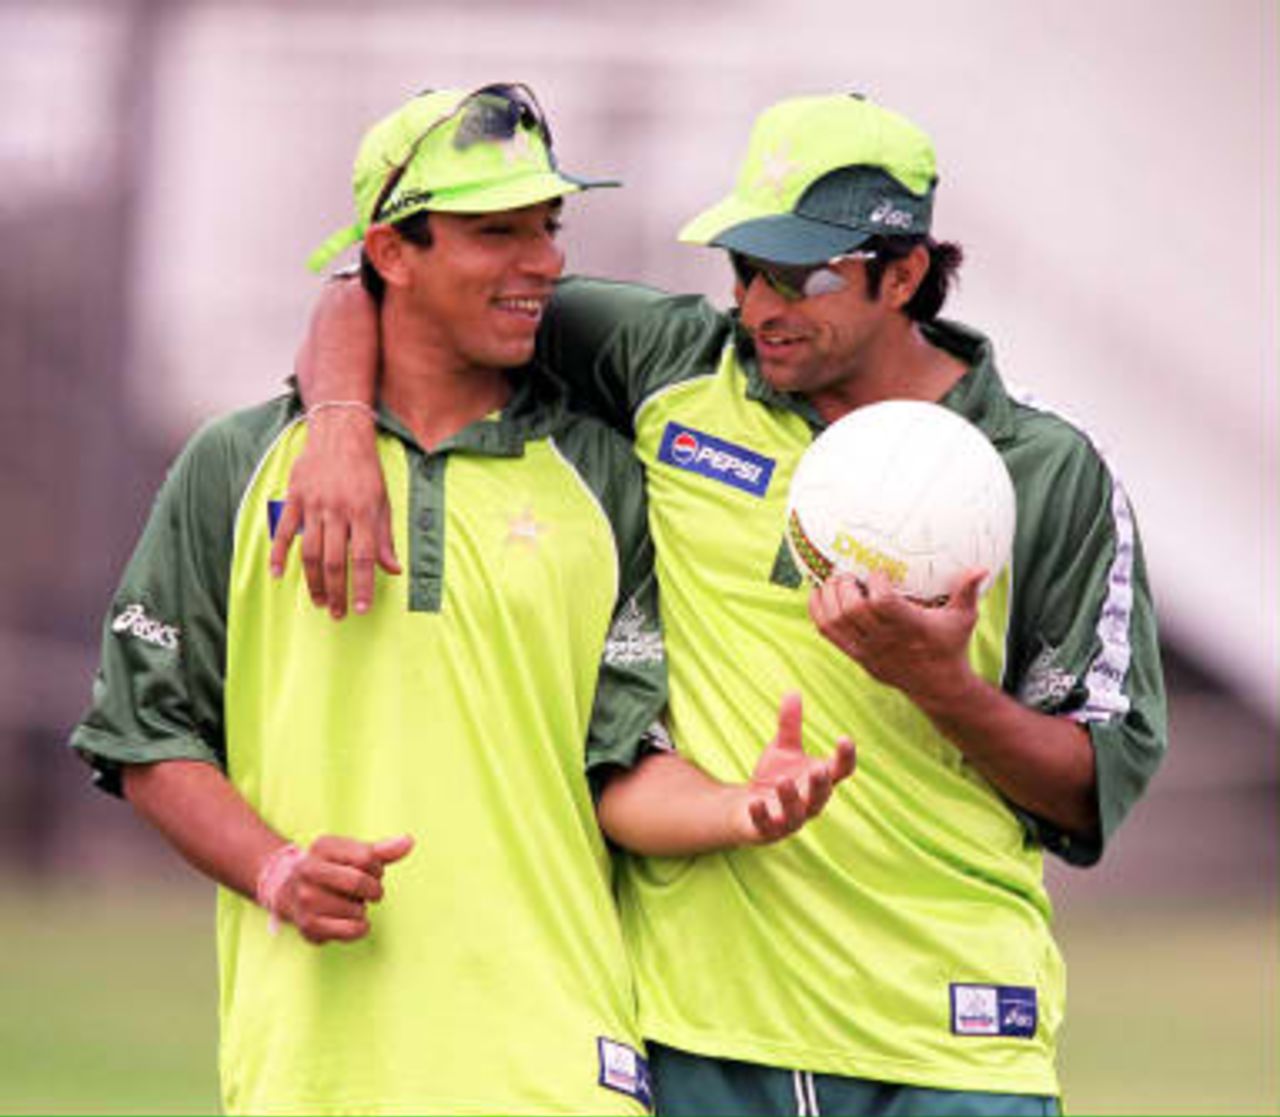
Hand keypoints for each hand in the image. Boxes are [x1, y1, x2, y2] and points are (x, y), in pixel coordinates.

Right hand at [269, 411, 399, 618]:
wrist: (340, 434)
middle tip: (338, 614)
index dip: (362, 585)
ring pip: (309, 551)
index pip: (363, 557)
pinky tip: (277, 575)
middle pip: (334, 560)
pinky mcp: (294, 498)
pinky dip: (278, 554)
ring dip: (313, 581)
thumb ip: (385, 538)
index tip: (361, 608)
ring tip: (319, 602)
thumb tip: (394, 570)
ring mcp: (313, 504)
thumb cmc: (365, 471)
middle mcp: (338, 510)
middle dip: (337, 591)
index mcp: (363, 512)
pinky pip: (284, 531)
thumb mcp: (383, 502)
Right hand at [275, 833, 413, 943]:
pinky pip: (350, 930)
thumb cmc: (334, 869)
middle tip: (370, 892)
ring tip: (348, 904)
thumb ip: (383, 850)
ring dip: (362, 909)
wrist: (289, 891)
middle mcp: (308, 870)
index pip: (367, 858)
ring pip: (357, 909)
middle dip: (373, 890)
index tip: (372, 872)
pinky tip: (352, 921)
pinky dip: (359, 928)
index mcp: (322, 846)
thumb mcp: (355, 854)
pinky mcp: (308, 925)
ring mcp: (305, 898)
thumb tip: (409, 841)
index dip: (377, 868)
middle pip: (359, 883)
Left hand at [737, 692, 855, 843]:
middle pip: (821, 796)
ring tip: (784, 781)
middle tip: (820, 768)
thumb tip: (793, 691)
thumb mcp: (782, 749)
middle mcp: (809, 803)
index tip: (845, 738)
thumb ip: (789, 725)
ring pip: (796, 815)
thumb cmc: (774, 777)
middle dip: (820, 783)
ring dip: (791, 798)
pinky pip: (767, 826)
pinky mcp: (767, 831)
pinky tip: (754, 803)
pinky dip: (762, 816)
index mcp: (819, 781)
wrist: (747, 810)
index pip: (840, 771)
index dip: (845, 757)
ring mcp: (789, 821)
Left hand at [808, 568, 985, 706]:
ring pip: (836, 621)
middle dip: (846, 585)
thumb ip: (967, 591)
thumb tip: (982, 568)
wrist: (937, 685)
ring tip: (835, 580)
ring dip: (830, 596)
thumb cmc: (949, 646)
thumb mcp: (963, 618)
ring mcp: (867, 649)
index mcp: (909, 626)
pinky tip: (819, 594)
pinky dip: (818, 611)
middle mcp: (885, 638)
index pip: (882, 602)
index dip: (875, 582)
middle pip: (853, 609)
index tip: (877, 572)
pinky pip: (828, 633)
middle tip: (849, 572)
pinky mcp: (856, 655)